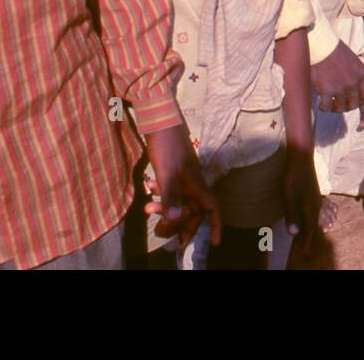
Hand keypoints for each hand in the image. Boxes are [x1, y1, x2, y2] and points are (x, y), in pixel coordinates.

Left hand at [144, 124, 221, 245]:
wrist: (160, 121)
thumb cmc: (167, 146)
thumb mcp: (167, 173)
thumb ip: (171, 196)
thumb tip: (176, 219)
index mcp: (196, 184)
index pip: (212, 208)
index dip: (215, 225)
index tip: (214, 242)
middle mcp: (193, 182)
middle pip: (194, 211)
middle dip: (182, 226)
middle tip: (171, 240)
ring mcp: (184, 176)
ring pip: (180, 201)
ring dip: (167, 210)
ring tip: (148, 210)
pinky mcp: (173, 170)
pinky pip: (171, 190)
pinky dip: (161, 195)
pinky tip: (148, 190)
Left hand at [282, 153, 321, 255]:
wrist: (302, 158)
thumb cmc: (294, 177)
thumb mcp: (290, 197)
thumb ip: (292, 215)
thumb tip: (294, 234)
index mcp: (311, 209)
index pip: (310, 231)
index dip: (307, 243)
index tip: (304, 254)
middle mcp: (315, 206)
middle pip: (313, 227)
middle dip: (307, 240)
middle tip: (301, 250)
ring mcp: (314, 200)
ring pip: (312, 220)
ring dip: (307, 231)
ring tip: (300, 239)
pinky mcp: (311, 195)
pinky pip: (311, 213)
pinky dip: (306, 222)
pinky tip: (301, 221)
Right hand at [311, 41, 363, 114]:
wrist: (321, 46)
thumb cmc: (335, 49)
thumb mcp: (353, 60)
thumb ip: (355, 73)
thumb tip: (353, 83)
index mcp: (362, 74)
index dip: (359, 102)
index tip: (352, 101)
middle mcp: (353, 83)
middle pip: (353, 104)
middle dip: (346, 107)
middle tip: (339, 105)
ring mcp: (340, 88)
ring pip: (340, 107)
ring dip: (335, 108)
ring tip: (329, 105)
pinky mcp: (326, 91)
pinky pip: (326, 106)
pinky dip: (323, 107)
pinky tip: (321, 104)